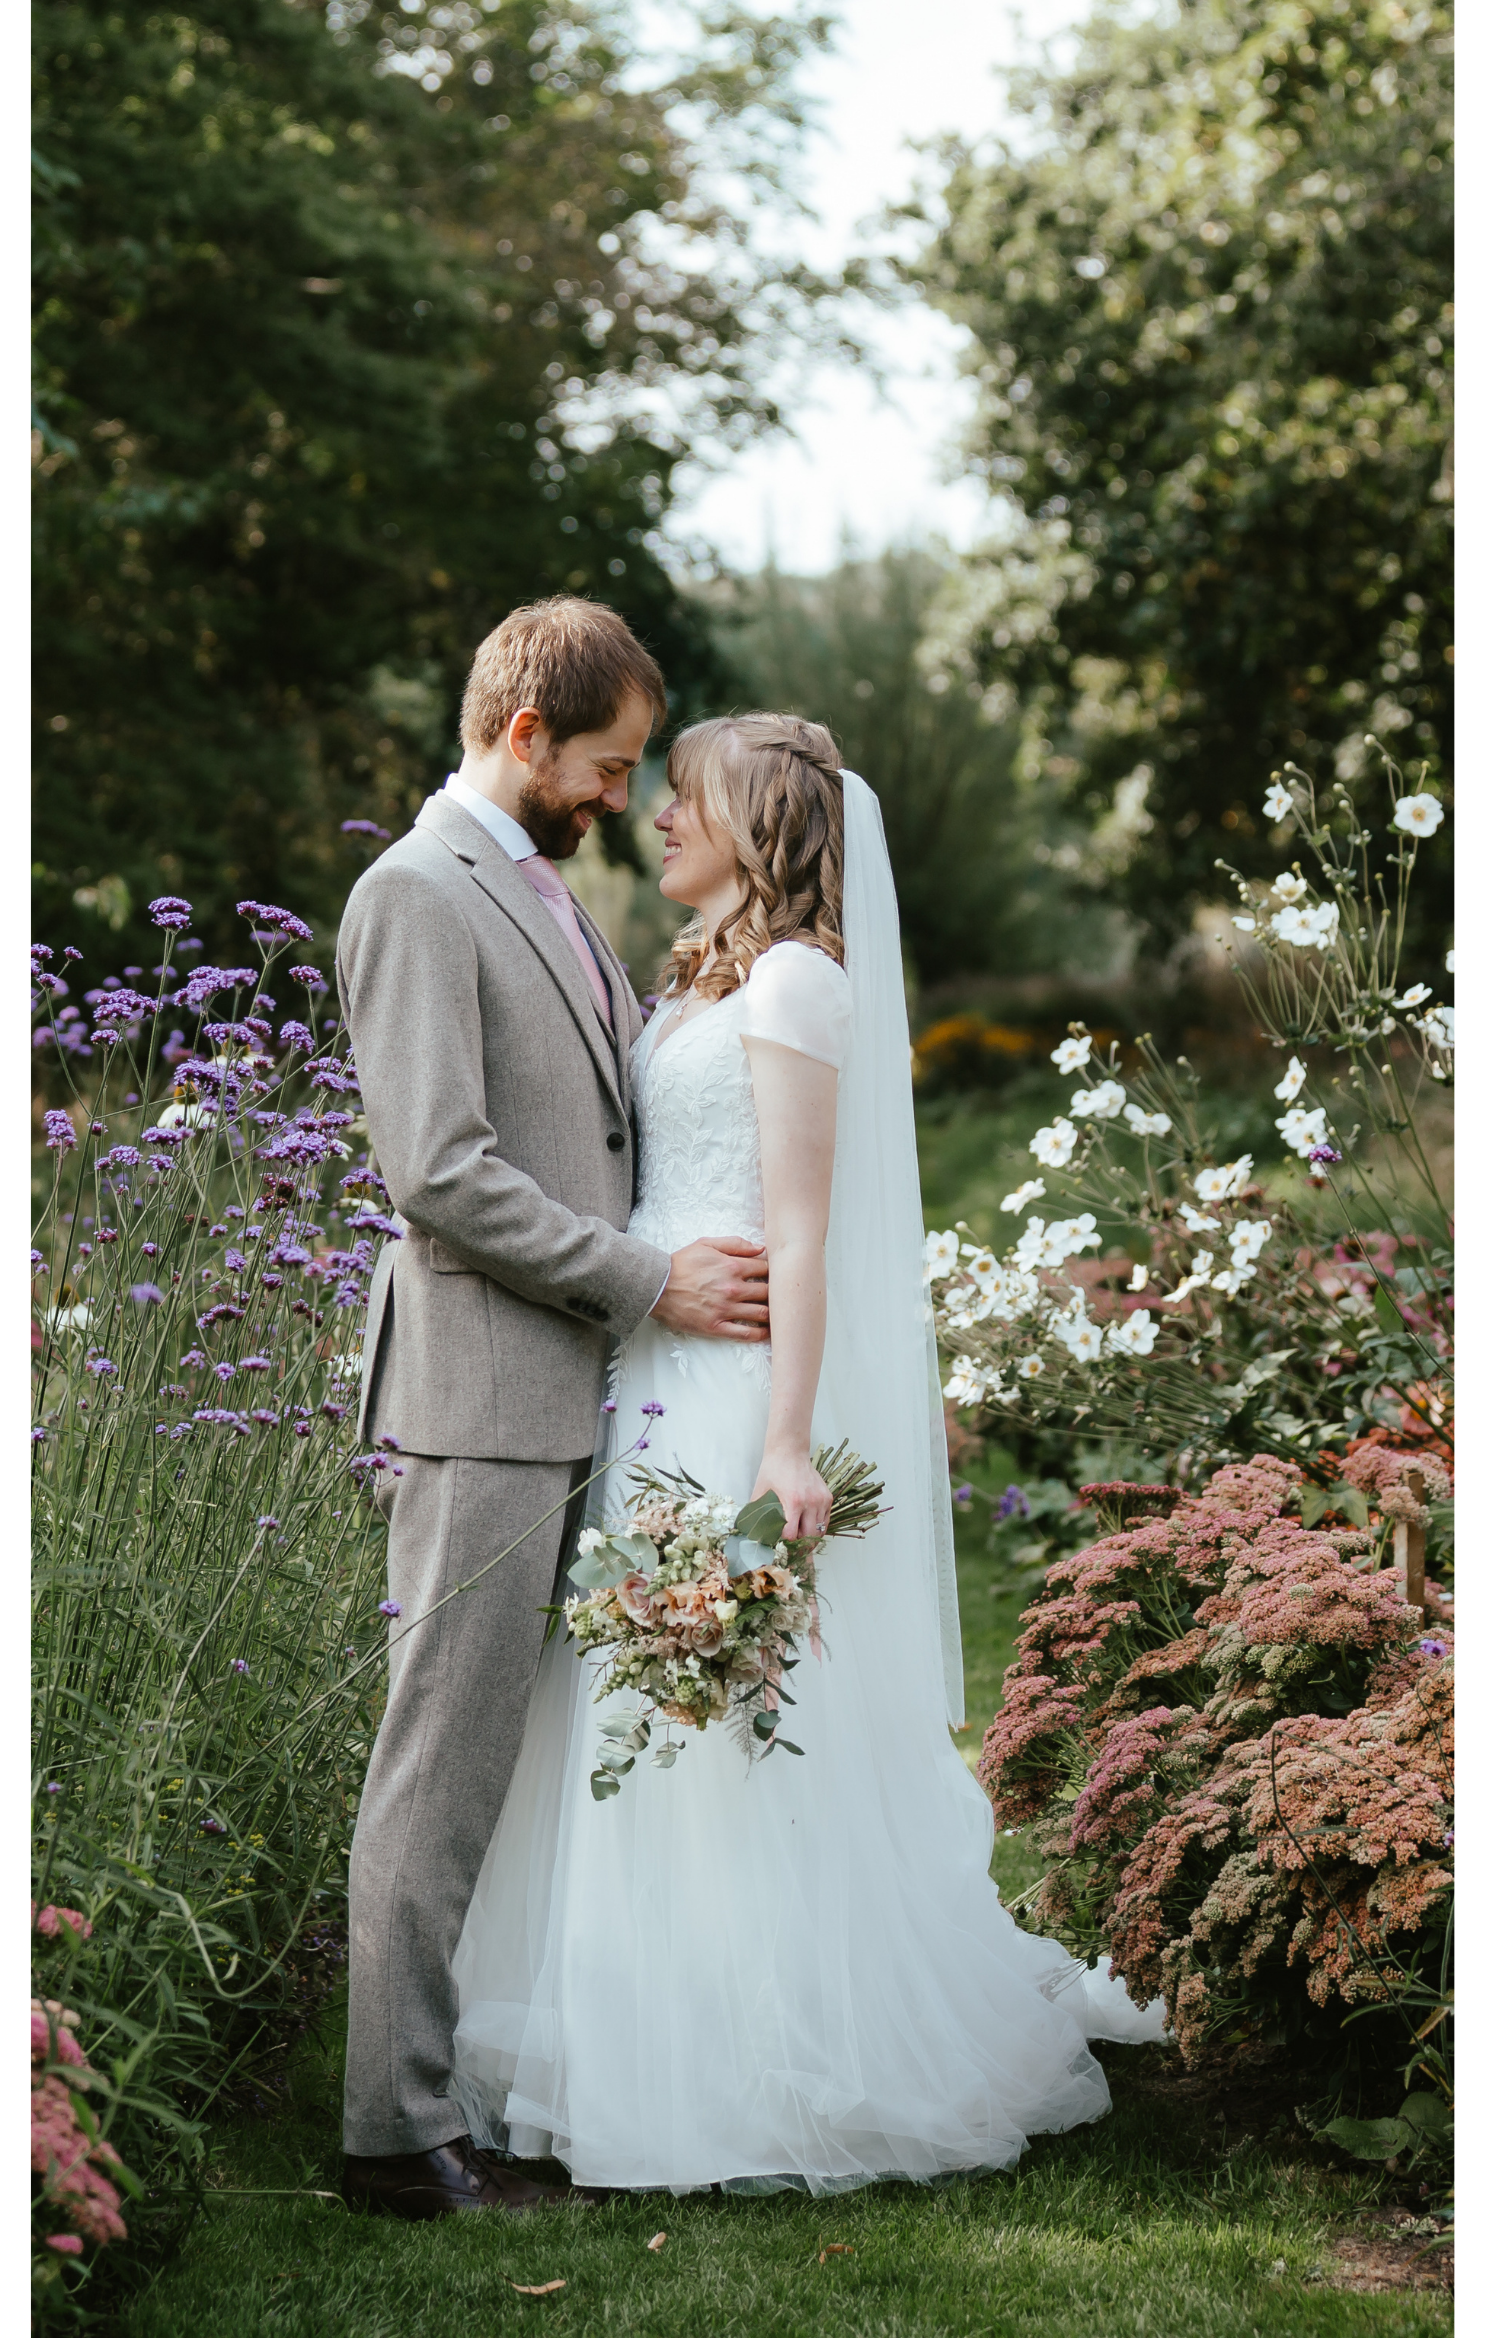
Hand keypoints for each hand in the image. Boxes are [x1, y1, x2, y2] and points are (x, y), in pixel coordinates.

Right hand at [651, 1238, 768, 1340]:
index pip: (766, 1269)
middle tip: (778, 1296)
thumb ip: (735, 1244)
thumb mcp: (706, 1244)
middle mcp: (733, 1288)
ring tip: (777, 1314)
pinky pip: (746, 1334)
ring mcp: (725, 1309)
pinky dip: (760, 1334)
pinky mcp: (716, 1327)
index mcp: (732, 1266)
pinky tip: (767, 1332)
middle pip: (768, 1292)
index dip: (773, 1272)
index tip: (774, 1276)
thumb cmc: (680, 1264)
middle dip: (776, 1293)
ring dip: (773, 1314)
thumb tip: (760, 1248)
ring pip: (762, 1314)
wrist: (657, 1286)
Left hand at [750, 1449, 830, 1541]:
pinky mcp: (827, 1497)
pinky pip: (825, 1521)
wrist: (790, 1450)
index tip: (778, 1545)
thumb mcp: (760, 1490)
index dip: (785, 1543)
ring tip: (799, 1543)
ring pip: (819, 1531)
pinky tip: (808, 1529)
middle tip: (791, 1552)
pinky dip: (817, 1529)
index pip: (792, 1534)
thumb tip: (747, 1530)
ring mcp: (821, 1500)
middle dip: (799, 1547)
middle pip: (809, 1537)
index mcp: (794, 1501)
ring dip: (809, 1539)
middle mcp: (811, 1502)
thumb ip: (755, 1512)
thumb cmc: (774, 1469)